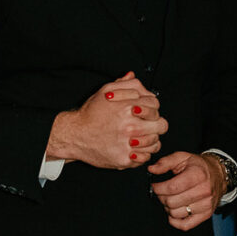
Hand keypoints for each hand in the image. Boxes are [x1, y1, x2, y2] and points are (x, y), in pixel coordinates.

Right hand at [47, 72, 167, 168]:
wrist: (75, 135)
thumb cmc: (90, 114)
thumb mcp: (105, 91)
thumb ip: (123, 84)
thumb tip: (133, 76)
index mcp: (129, 108)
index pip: (156, 106)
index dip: (152, 108)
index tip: (145, 112)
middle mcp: (130, 126)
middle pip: (161, 125)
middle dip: (156, 124)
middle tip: (147, 125)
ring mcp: (128, 145)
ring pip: (156, 143)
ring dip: (151, 139)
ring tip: (141, 137)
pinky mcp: (124, 159)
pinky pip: (145, 157)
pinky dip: (143, 153)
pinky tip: (135, 148)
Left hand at [148, 151, 224, 229]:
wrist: (218, 174)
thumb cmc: (198, 166)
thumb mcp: (182, 157)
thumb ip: (165, 162)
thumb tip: (152, 169)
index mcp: (198, 175)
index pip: (172, 187)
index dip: (158, 188)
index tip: (155, 186)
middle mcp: (204, 191)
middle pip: (172, 202)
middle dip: (161, 197)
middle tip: (161, 192)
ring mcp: (206, 204)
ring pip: (176, 213)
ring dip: (167, 208)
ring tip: (169, 199)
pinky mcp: (206, 214)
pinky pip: (185, 225)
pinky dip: (175, 221)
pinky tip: (173, 211)